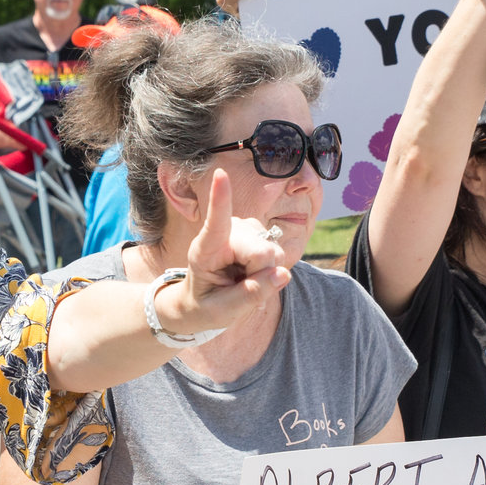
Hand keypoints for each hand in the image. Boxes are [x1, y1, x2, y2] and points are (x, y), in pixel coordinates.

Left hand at [165, 168, 289, 335]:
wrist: (202, 300)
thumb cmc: (206, 304)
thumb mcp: (221, 311)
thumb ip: (250, 295)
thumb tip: (283, 274)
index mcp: (205, 248)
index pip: (215, 221)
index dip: (220, 198)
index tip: (220, 173)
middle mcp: (228, 232)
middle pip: (263, 253)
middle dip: (260, 275)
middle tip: (238, 285)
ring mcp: (246, 229)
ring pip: (274, 255)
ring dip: (263, 274)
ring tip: (240, 279)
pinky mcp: (260, 233)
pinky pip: (278, 257)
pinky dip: (269, 271)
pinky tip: (251, 273)